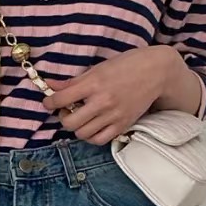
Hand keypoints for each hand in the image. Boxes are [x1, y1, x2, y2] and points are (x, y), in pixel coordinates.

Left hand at [43, 46, 196, 143]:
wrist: (156, 72)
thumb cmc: (127, 66)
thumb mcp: (98, 68)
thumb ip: (74, 81)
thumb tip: (51, 86)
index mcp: (94, 83)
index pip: (61, 99)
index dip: (49, 102)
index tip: (49, 102)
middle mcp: (102, 102)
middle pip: (70, 122)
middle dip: (63, 118)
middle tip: (67, 111)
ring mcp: (113, 116)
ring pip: (82, 134)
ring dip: (77, 128)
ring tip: (80, 118)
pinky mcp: (123, 125)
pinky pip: (99, 140)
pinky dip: (91, 136)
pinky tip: (92, 127)